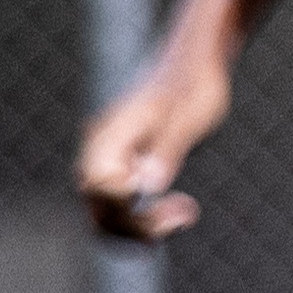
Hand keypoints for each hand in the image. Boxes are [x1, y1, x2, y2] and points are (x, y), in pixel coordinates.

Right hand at [75, 42, 228, 245]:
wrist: (194, 65)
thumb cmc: (195, 87)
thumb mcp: (189, 118)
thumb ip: (167, 150)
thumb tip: (148, 186)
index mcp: (110, 136)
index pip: (100, 189)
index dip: (129, 207)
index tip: (173, 202)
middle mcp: (98, 151)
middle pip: (98, 209)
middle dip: (138, 225)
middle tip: (187, 214)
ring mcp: (106, 161)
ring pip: (104, 214)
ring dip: (139, 227)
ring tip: (183, 216)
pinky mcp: (119, 167)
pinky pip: (116, 206)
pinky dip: (140, 218)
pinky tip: (175, 211)